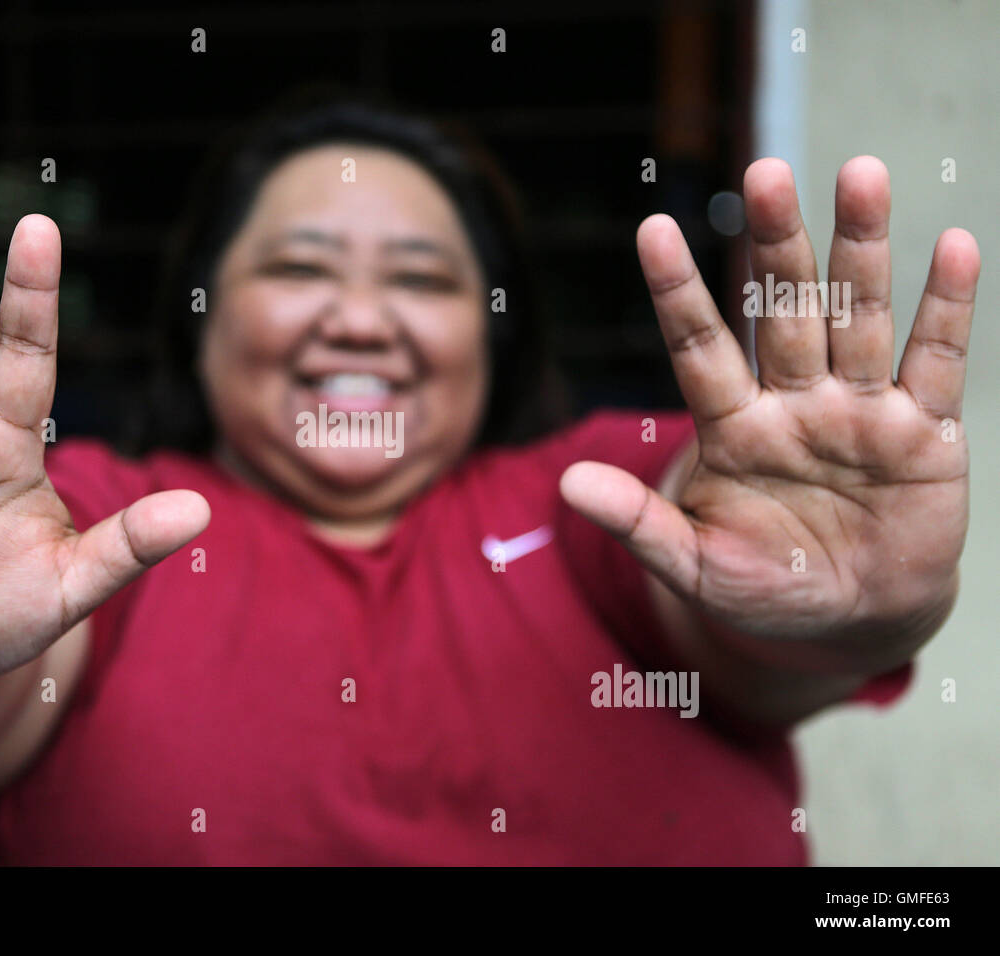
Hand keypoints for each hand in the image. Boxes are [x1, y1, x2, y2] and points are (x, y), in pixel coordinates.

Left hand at [562, 157, 978, 668]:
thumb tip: (565, 486)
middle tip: (763, 172)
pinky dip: (946, 308)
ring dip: (861, 248)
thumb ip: (638, 524)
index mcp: (732, 425)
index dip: (678, 290)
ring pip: (858, 315)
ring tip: (859, 173)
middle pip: (783, 309)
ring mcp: (859, 410)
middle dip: (776, 243)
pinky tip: (952, 246)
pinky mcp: (924, 432)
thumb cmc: (765, 588)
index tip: (653, 229)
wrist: (850, 620)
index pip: (699, 345)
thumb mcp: (694, 567)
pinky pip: (935, 360)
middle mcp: (794, 401)